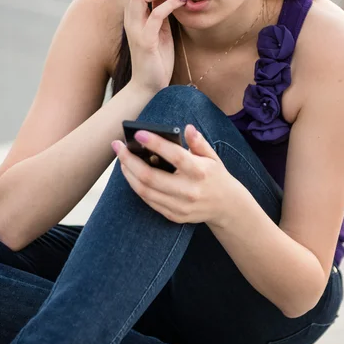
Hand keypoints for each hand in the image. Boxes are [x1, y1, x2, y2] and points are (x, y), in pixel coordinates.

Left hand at [111, 124, 233, 226]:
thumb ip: (198, 142)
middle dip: (129, 160)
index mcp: (200, 172)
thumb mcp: (212, 156)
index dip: (155, 144)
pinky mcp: (174, 215)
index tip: (138, 133)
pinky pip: (148, 201)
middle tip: (117, 146)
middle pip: (150, 177)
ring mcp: (180, 206)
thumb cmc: (215, 175)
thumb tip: (187, 128)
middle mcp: (189, 191)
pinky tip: (130, 173)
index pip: (175, 156)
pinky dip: (136, 186)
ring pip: (145, 191)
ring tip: (121, 159)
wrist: (226, 206)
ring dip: (129, 174)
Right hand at [121, 0, 185, 92]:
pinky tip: (180, 6)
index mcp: (131, 13)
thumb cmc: (157, 57)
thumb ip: (158, 9)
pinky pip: (156, 15)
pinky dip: (169, 5)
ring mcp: (136, 29)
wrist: (149, 86)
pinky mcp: (146, 41)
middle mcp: (130, 18)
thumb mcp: (158, 27)